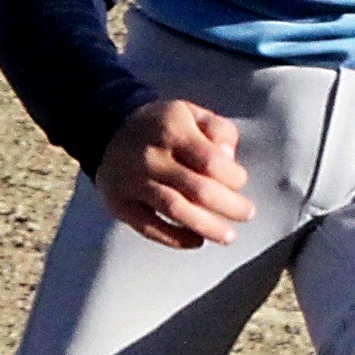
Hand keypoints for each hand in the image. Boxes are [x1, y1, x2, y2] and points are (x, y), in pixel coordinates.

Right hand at [98, 98, 252, 248]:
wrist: (107, 131)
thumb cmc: (161, 126)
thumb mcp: (190, 113)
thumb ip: (218, 130)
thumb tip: (229, 158)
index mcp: (171, 128)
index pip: (211, 160)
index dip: (233, 176)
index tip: (240, 181)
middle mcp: (150, 155)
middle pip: (197, 188)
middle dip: (229, 206)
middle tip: (247, 214)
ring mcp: (132, 181)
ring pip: (175, 209)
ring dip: (207, 227)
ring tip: (228, 236)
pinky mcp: (120, 203)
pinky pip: (150, 227)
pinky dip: (176, 238)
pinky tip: (196, 240)